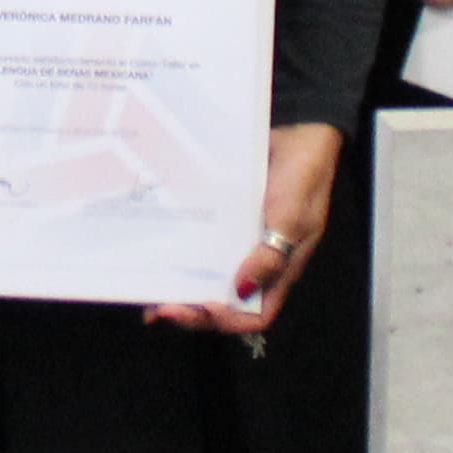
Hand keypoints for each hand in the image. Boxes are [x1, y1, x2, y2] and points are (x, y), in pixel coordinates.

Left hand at [150, 123, 344, 339]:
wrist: (297, 130)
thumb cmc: (303, 177)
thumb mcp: (294, 217)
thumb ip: (272, 255)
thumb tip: (240, 291)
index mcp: (278, 270)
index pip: (255, 315)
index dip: (228, 321)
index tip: (202, 308)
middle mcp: (253, 262)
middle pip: (223, 304)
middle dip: (193, 312)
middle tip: (162, 309)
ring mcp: (235, 242)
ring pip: (205, 278)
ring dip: (179, 289)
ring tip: (149, 292)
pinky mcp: (220, 220)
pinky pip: (196, 243)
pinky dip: (177, 253)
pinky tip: (154, 252)